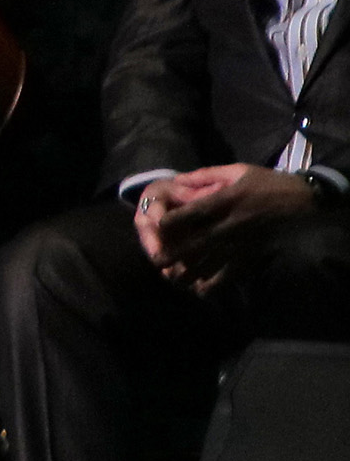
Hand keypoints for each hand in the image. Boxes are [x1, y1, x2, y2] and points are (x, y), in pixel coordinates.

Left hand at [133, 164, 315, 281]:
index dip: (170, 222)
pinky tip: (200, 289)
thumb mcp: (239, 170)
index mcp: (226, 201)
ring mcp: (242, 244)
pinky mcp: (253, 256)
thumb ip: (206, 175)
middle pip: (196, 243)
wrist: (306, 201)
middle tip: (156, 261)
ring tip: (172, 278)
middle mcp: (231, 225)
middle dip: (173, 254)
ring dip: (189, 273)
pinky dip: (214, 285)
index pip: (192, 214)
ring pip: (211, 264)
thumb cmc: (269, 183)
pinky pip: (231, 275)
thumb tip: (177, 181)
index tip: (155, 227)